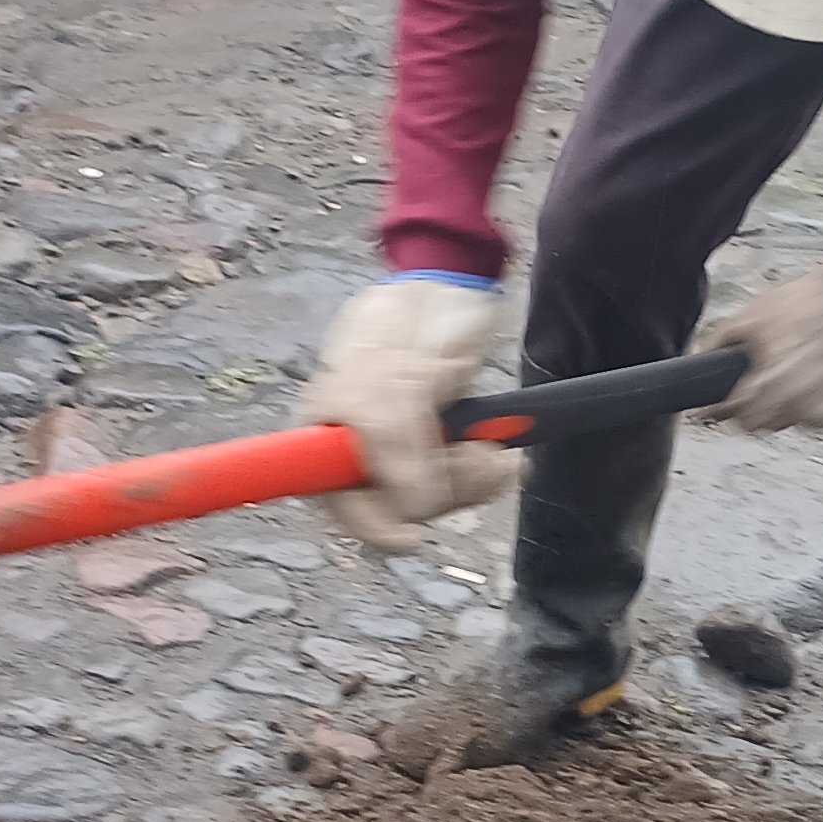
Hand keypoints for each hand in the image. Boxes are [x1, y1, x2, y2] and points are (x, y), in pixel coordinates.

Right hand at [303, 278, 525, 553]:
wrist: (453, 285)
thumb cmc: (408, 319)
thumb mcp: (397, 374)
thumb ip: (397, 439)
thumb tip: (412, 509)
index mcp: (321, 432)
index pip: (334, 501)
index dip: (371, 524)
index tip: (411, 536)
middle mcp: (357, 452)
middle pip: (395, 510)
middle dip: (443, 491)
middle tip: (475, 453)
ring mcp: (402, 455)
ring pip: (436, 504)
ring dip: (474, 480)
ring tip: (491, 445)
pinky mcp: (442, 453)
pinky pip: (465, 488)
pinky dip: (489, 474)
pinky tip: (501, 452)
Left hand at [693, 242, 822, 431]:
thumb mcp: (758, 310)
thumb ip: (722, 340)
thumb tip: (704, 356)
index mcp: (768, 390)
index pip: (728, 415)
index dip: (720, 401)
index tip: (719, 396)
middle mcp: (800, 411)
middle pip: (762, 422)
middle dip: (758, 400)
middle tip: (767, 370)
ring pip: (797, 418)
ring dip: (795, 398)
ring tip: (807, 360)